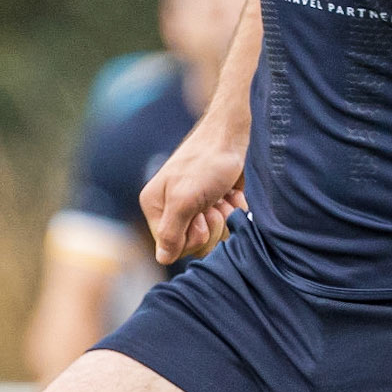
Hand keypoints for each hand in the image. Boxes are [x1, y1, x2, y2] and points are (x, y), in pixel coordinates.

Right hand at [140, 129, 247, 266]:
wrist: (236, 132)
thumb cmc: (208, 162)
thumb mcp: (184, 200)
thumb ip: (171, 232)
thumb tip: (163, 259)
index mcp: (154, 205)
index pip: (171, 248)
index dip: (191, 237)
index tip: (198, 214)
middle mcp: (172, 207)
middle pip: (194, 244)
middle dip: (210, 226)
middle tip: (212, 201)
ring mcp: (196, 203)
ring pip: (215, 234)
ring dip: (224, 215)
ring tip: (223, 193)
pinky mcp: (218, 200)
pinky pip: (229, 221)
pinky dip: (235, 208)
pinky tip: (233, 191)